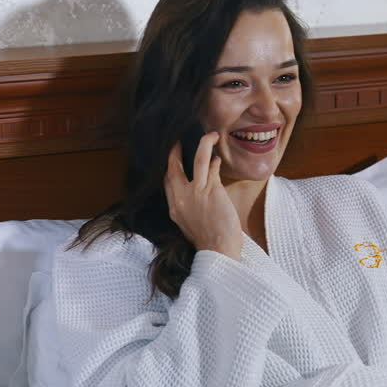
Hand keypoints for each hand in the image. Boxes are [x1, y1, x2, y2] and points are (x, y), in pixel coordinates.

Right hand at [164, 133, 243, 259]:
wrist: (218, 251)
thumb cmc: (210, 242)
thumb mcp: (190, 224)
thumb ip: (189, 206)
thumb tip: (198, 189)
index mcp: (174, 209)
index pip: (167, 182)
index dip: (169, 168)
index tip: (172, 159)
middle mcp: (181, 198)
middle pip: (173, 167)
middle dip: (176, 151)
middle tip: (179, 141)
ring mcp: (195, 193)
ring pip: (197, 159)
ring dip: (204, 144)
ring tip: (209, 136)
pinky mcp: (211, 190)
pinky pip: (212, 168)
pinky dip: (215, 161)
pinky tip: (218, 159)